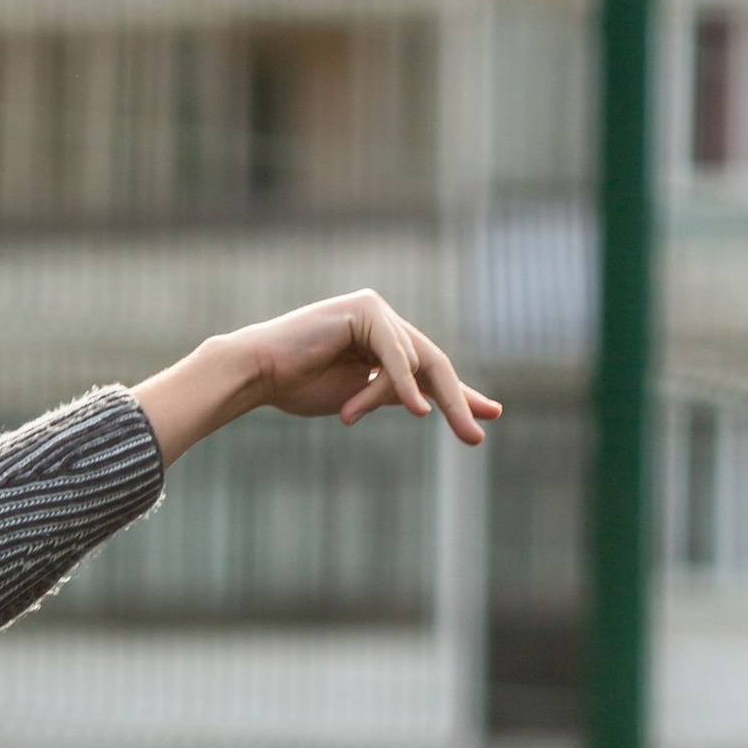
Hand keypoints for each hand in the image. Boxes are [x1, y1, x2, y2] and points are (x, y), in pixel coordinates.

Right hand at [241, 291, 500, 438]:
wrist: (257, 373)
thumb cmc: (296, 386)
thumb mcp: (360, 396)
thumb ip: (395, 393)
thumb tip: (429, 405)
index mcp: (381, 340)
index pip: (429, 369)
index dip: (460, 395)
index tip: (490, 414)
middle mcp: (382, 319)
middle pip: (432, 363)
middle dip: (457, 401)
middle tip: (475, 437)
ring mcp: (374, 310)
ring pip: (415, 362)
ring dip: (403, 397)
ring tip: (375, 417)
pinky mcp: (364, 309)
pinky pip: (396, 353)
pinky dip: (403, 382)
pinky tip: (416, 407)